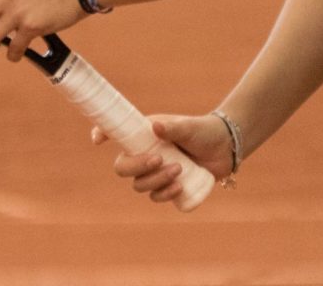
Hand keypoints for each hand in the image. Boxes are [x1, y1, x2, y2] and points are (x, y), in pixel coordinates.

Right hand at [91, 114, 233, 203]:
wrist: (224, 148)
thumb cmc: (202, 131)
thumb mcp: (188, 126)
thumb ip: (173, 127)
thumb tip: (156, 127)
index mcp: (143, 135)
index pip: (116, 134)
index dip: (102, 134)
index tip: (97, 140)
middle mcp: (145, 153)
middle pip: (122, 168)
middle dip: (136, 167)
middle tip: (158, 159)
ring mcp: (155, 172)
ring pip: (139, 185)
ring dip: (156, 180)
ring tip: (178, 169)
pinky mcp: (168, 187)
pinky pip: (156, 197)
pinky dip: (164, 194)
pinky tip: (179, 187)